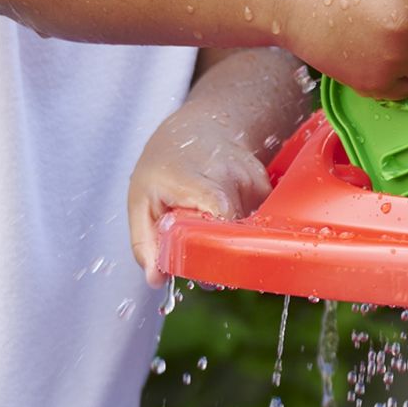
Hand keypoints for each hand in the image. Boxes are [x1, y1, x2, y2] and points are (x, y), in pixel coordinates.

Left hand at [128, 101, 274, 286]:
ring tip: (212, 229)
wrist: (202, 127)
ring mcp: (251, 179)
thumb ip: (145, 242)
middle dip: (222, 253)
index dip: (217, 240)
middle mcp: (226, 175)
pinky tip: (228, 217)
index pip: (218, 209)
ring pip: (249, 229)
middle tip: (206, 266)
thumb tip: (155, 279)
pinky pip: (259, 220)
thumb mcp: (141, 199)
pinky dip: (244, 229)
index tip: (209, 269)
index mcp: (190, 178)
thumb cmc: (166, 165)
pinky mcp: (266, 185)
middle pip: (236, 229)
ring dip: (232, 241)